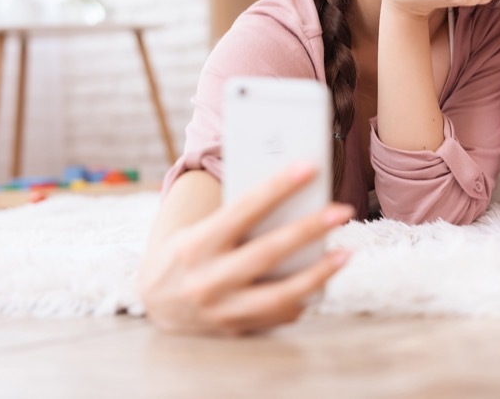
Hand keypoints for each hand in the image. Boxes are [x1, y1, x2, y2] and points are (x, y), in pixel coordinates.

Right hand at [138, 164, 354, 335]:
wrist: (153, 301)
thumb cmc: (188, 252)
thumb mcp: (200, 229)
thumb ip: (238, 219)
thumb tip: (293, 199)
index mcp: (195, 244)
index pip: (243, 209)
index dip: (278, 187)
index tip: (309, 167)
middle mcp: (206, 280)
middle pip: (268, 252)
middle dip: (309, 229)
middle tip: (343, 209)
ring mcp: (219, 311)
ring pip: (279, 295)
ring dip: (318, 274)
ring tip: (346, 253)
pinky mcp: (232, 332)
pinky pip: (276, 317)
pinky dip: (301, 299)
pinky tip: (320, 283)